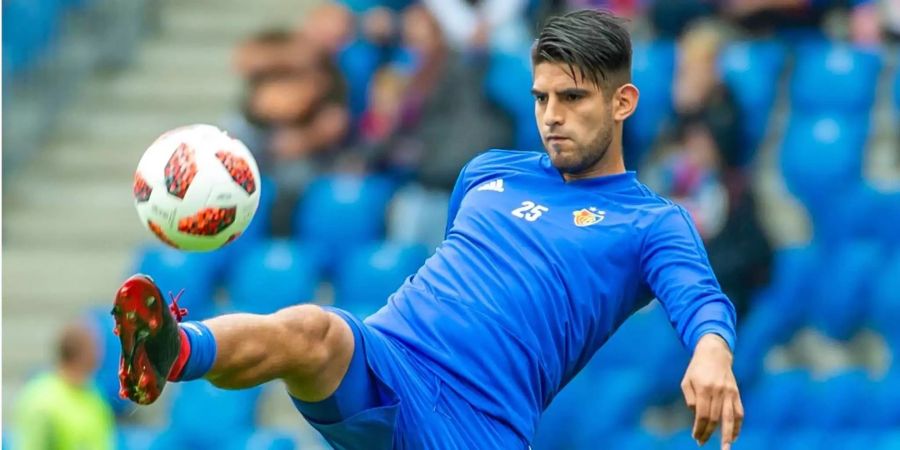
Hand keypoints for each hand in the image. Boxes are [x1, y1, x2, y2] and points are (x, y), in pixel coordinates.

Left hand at [681, 334, 742, 448]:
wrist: (714, 353)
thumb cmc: (696, 368)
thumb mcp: (687, 381)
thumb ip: (690, 398)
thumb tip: (697, 415)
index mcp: (704, 388)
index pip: (702, 415)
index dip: (699, 428)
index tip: (696, 437)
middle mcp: (718, 391)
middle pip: (715, 418)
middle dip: (708, 433)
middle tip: (702, 443)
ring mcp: (729, 392)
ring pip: (730, 418)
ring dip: (728, 435)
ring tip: (725, 448)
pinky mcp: (736, 393)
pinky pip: (739, 412)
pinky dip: (738, 426)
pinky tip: (734, 436)